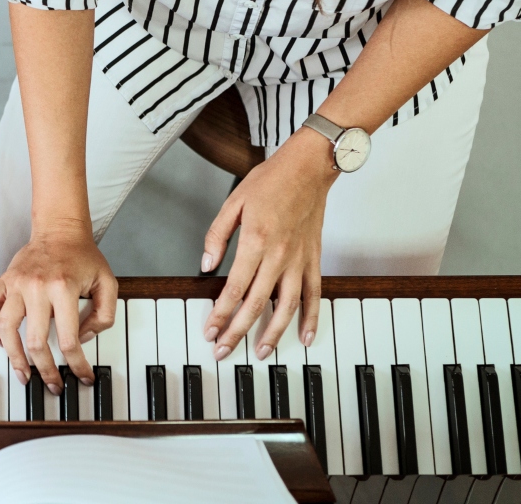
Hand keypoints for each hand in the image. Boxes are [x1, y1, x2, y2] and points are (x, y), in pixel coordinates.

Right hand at [0, 220, 117, 393]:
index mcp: (63, 288)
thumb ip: (103, 315)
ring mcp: (16, 284)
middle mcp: (36, 287)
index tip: (83, 377)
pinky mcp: (4, 280)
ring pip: (7, 329)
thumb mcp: (107, 283)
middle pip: (36, 342)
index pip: (69, 339)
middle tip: (53, 386)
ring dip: (14, 357)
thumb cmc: (84, 257)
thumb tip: (84, 339)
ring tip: (23, 374)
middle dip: (46, 371)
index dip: (78, 365)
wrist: (60, 229)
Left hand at [201, 128, 335, 361]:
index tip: (210, 330)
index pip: (234, 289)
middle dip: (237, 331)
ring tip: (261, 351)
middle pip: (256, 304)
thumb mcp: (233, 202)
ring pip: (286, 307)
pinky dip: (311, 318)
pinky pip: (314, 295)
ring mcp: (299, 260)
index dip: (220, 314)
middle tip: (224, 350)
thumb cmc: (271, 181)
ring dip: (272, 333)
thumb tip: (206, 264)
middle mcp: (279, 256)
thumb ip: (217, 235)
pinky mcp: (314, 260)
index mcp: (255, 241)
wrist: (308, 168)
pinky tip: (305, 336)